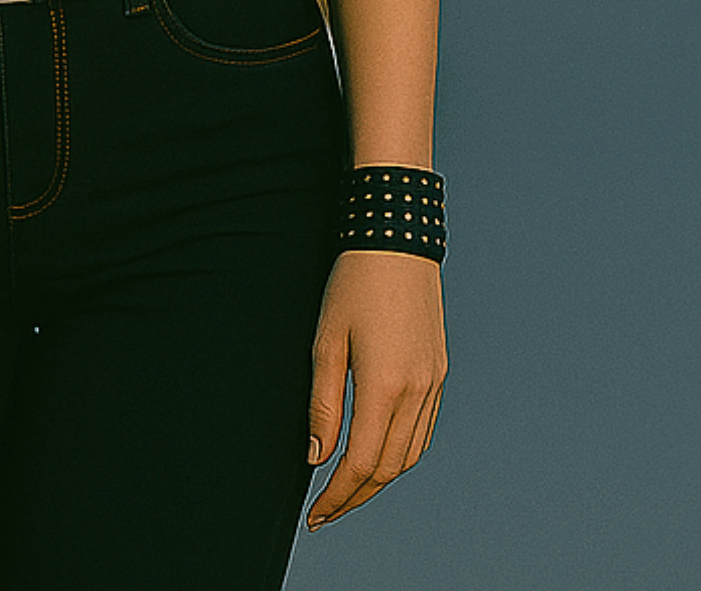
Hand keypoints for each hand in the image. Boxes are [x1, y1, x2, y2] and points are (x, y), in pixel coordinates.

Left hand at [305, 251, 445, 529]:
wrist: (396, 241)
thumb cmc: (353, 283)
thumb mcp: (325, 341)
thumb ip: (323, 404)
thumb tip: (316, 456)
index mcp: (386, 387)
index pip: (361, 464)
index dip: (337, 495)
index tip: (315, 513)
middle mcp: (418, 393)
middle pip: (388, 468)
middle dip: (357, 496)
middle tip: (326, 509)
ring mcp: (434, 384)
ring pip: (410, 455)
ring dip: (380, 479)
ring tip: (347, 488)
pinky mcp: (439, 374)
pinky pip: (423, 431)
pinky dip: (400, 454)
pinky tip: (378, 454)